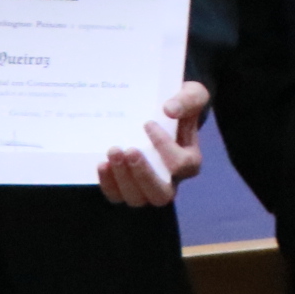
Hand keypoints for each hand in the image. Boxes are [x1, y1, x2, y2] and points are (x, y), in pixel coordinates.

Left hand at [98, 81, 208, 207]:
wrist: (165, 113)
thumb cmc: (181, 106)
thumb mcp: (192, 95)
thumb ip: (186, 100)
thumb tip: (169, 110)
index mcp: (191, 162)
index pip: (180, 164)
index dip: (164, 146)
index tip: (147, 123)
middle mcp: (171, 181)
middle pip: (161, 194)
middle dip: (143, 174)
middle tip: (130, 150)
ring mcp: (147, 188)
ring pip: (137, 198)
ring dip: (122, 178)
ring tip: (113, 151)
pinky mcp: (127, 187)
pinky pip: (117, 195)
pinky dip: (108, 183)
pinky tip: (102, 163)